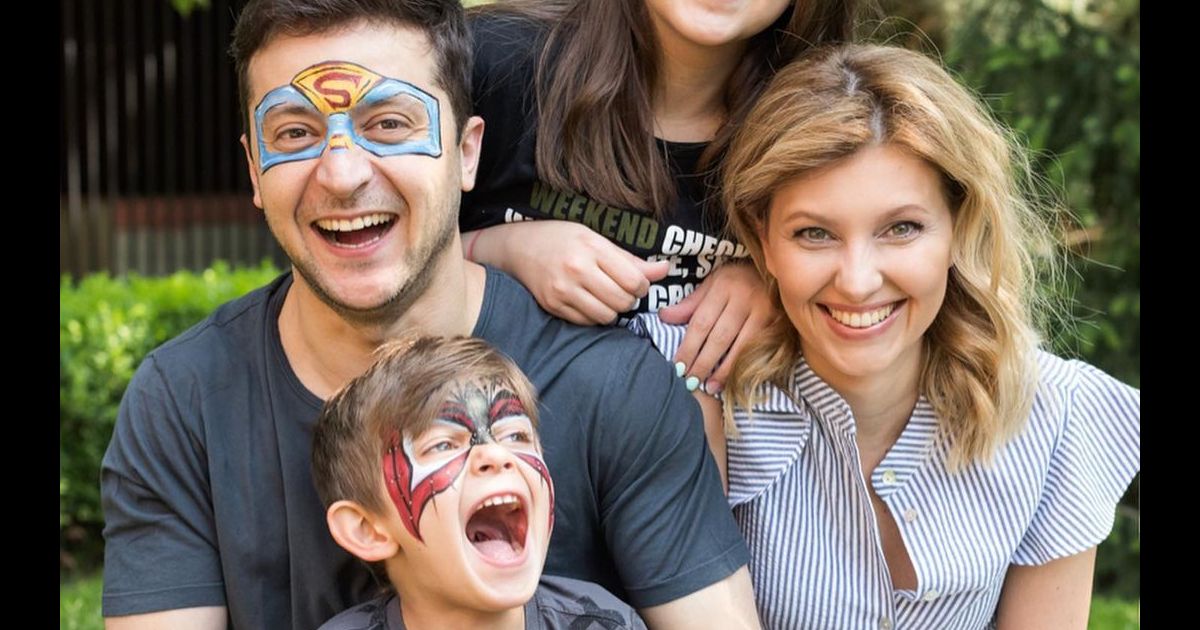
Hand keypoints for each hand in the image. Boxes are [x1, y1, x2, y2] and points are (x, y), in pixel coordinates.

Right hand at [468, 221, 668, 324]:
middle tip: (621, 291)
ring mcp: (563, 291)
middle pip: (623, 302)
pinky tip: (589, 302)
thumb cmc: (562, 239)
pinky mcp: (553, 306)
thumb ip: (630, 259)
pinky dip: (594, 316)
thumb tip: (664, 270)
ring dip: (612, 311)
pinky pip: (587, 322)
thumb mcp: (596, 239)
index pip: (634, 280)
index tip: (636, 282)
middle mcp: (577, 270)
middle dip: (629, 300)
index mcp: (592, 248)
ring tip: (606, 298)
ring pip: (607, 316)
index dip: (642, 286)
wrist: (519, 247)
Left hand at [658, 260, 776, 393]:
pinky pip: (756, 348)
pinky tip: (731, 379)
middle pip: (719, 337)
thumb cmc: (738, 279)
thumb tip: (664, 317)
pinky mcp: (777, 323)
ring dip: (723, 370)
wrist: (777, 270)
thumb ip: (691, 304)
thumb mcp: (713, 284)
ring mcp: (763, 311)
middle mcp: (743, 298)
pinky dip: (742, 365)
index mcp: (723, 287)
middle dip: (702, 362)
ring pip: (739, 346)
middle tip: (689, 382)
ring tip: (709, 387)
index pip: (701, 322)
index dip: (688, 347)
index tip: (678, 366)